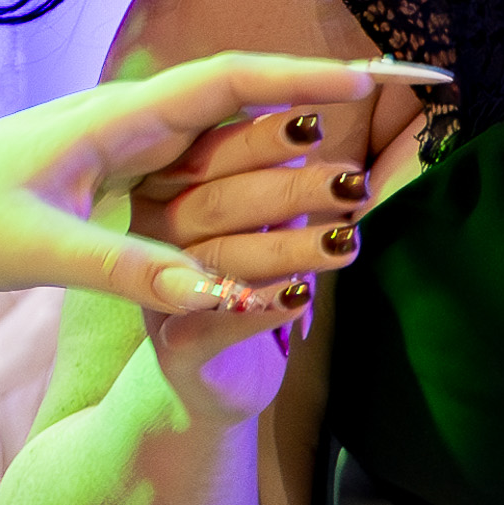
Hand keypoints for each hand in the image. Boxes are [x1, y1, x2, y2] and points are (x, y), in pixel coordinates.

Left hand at [0, 52, 410, 310]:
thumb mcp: (44, 250)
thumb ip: (133, 274)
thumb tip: (220, 302)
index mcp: (119, 119)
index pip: (228, 81)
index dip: (300, 76)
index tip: (367, 79)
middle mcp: (135, 126)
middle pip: (245, 109)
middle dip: (314, 109)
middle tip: (390, 112)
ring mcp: (133, 155)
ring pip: (229, 151)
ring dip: (286, 159)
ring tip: (351, 177)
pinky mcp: (125, 185)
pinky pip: (203, 187)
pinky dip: (247, 198)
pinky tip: (288, 217)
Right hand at [124, 58, 438, 421]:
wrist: (219, 379)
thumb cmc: (248, 286)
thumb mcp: (266, 228)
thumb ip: (280, 189)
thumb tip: (320, 128)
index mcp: (166, 192)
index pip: (210, 155)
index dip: (263, 138)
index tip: (317, 125)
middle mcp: (151, 237)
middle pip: (219, 203)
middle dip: (291, 190)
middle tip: (352, 182)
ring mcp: (158, 293)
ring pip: (223, 260)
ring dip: (291, 248)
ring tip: (348, 240)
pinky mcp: (175, 346)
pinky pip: (216, 322)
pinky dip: (262, 308)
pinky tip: (303, 295)